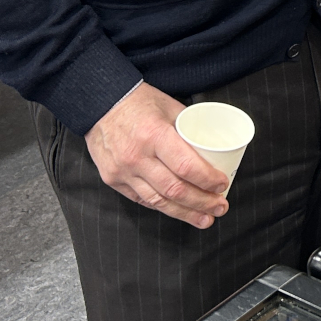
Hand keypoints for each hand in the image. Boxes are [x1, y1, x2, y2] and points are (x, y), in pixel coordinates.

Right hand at [84, 83, 230, 227]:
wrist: (98, 104)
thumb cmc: (138, 102)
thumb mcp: (170, 108)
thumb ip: (189, 130)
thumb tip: (214, 148)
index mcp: (155, 134)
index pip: (186, 166)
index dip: (208, 180)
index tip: (222, 185)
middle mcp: (137, 156)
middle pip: (175, 189)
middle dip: (202, 203)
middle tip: (220, 208)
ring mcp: (122, 171)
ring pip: (159, 201)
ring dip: (185, 213)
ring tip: (205, 219)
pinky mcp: (112, 179)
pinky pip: (142, 199)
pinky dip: (163, 206)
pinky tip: (178, 210)